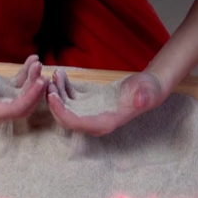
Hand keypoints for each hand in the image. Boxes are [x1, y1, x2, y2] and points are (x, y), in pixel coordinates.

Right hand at [0, 55, 47, 123]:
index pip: (15, 110)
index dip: (29, 98)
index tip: (39, 82)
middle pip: (25, 107)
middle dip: (36, 91)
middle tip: (42, 72)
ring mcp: (4, 101)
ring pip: (26, 96)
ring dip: (34, 80)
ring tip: (37, 62)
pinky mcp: (6, 91)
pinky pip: (22, 85)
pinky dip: (29, 73)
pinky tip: (33, 58)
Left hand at [46, 69, 166, 135]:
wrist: (149, 88)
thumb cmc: (149, 91)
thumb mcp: (148, 92)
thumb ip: (144, 97)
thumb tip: (141, 101)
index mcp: (104, 124)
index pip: (75, 123)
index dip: (61, 111)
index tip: (52, 95)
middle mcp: (93, 122)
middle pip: (65, 118)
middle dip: (53, 102)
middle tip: (47, 83)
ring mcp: (89, 114)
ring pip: (64, 108)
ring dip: (56, 93)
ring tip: (55, 75)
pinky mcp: (87, 104)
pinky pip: (69, 99)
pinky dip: (62, 87)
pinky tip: (61, 74)